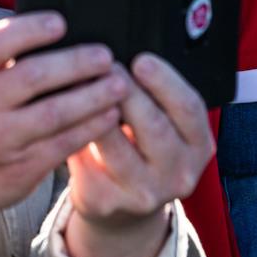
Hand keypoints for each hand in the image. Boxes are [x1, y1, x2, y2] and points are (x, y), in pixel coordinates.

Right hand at [0, 13, 127, 256]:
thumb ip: (6, 60)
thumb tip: (63, 30)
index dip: (29, 29)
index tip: (61, 22)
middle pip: (33, 77)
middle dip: (76, 63)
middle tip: (105, 56)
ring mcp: (0, 140)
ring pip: (55, 113)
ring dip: (93, 96)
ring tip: (119, 84)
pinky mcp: (22, 168)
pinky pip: (65, 143)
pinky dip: (92, 127)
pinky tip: (111, 115)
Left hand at [63, 53, 213, 256]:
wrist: (125, 203)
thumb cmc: (143, 145)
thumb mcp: (164, 122)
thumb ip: (154, 93)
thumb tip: (122, 54)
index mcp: (198, 145)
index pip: (189, 108)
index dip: (165, 81)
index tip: (141, 59)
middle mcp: (178, 173)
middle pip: (153, 126)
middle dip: (126, 90)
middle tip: (103, 64)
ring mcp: (143, 193)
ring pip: (114, 145)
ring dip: (93, 109)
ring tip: (77, 80)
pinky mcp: (105, 201)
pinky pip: (84, 161)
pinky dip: (70, 131)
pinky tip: (58, 110)